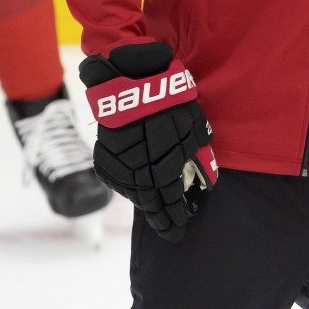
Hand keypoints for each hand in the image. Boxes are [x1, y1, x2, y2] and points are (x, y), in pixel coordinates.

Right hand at [79, 42, 216, 242]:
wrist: (130, 78)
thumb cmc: (169, 98)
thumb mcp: (193, 123)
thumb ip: (197, 149)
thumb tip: (205, 168)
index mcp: (163, 166)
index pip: (169, 200)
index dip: (174, 217)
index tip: (179, 230)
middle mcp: (138, 170)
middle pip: (149, 201)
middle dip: (160, 216)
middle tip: (168, 229)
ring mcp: (118, 164)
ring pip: (131, 192)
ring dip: (144, 203)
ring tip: (155, 212)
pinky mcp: (103, 155)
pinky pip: (116, 179)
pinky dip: (127, 188)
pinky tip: (136, 192)